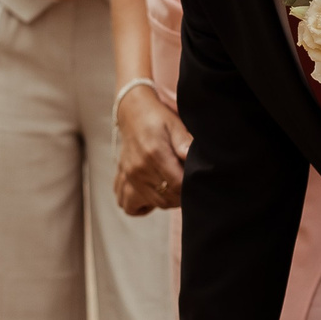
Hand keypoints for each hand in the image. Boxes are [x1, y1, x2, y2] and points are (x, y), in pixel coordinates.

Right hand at [113, 84, 189, 215]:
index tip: (196, 182)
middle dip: (182, 196)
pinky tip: (155, 193)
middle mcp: (140, 169)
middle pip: (167, 198)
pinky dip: (144, 204)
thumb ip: (185, 143)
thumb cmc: (158, 119)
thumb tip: (195, 160)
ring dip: (169, 200)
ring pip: (156, 203)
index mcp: (155, 154)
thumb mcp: (176, 126)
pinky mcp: (124, 179)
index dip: (190, 188)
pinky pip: (130, 205)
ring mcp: (130, 176)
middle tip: (188, 184)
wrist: (133, 114)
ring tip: (176, 187)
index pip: (177, 186)